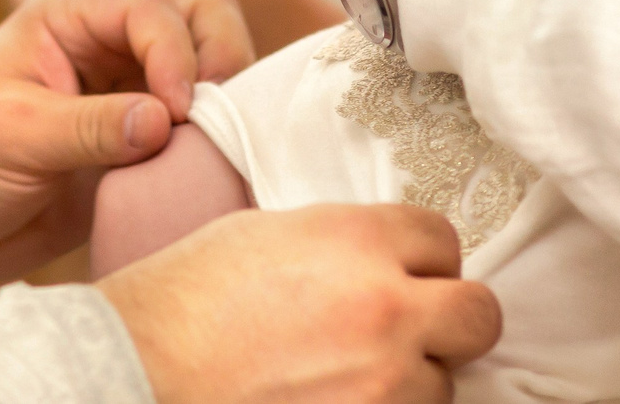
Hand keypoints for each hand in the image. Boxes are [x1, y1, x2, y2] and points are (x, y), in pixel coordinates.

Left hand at [0, 0, 251, 283]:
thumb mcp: (11, 136)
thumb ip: (88, 126)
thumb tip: (165, 121)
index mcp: (71, 18)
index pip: (151, 8)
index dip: (176, 52)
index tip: (176, 110)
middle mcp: (110, 44)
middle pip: (199, 17)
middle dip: (220, 56)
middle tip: (213, 115)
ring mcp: (132, 91)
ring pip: (211, 67)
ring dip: (222, 99)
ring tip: (209, 144)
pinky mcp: (143, 142)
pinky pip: (199, 128)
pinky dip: (213, 141)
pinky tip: (205, 169)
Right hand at [100, 205, 501, 403]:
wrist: (140, 367)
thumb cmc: (187, 296)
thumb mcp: (269, 233)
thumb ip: (342, 241)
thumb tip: (381, 259)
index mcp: (359, 242)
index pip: (443, 238)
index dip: (421, 256)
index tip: (404, 270)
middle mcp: (385, 310)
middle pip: (478, 314)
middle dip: (450, 317)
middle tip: (413, 324)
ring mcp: (380, 385)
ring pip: (444, 383)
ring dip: (412, 377)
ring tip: (352, 372)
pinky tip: (337, 397)